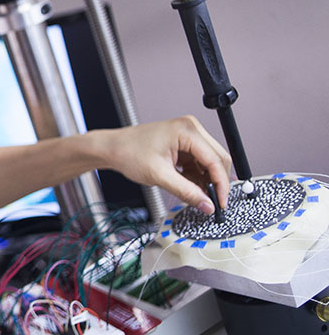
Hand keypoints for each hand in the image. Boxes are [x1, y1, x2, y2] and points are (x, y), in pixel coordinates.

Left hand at [99, 116, 231, 213]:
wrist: (112, 148)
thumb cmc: (128, 153)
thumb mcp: (159, 176)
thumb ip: (186, 192)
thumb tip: (207, 205)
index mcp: (187, 130)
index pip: (215, 160)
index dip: (221, 184)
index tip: (220, 203)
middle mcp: (191, 129)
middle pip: (217, 159)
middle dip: (216, 182)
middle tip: (212, 203)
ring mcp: (187, 135)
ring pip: (209, 162)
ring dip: (205, 180)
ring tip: (196, 196)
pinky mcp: (183, 144)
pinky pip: (198, 162)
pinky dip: (197, 177)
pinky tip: (189, 187)